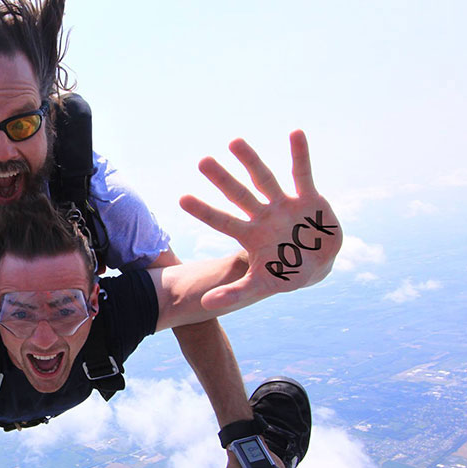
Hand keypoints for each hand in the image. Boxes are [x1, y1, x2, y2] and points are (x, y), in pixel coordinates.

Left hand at [180, 130, 341, 309]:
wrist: (317, 266)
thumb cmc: (284, 274)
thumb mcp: (260, 286)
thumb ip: (234, 293)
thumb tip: (205, 305)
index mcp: (249, 235)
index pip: (221, 221)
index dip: (203, 211)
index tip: (181, 199)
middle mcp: (263, 215)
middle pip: (239, 195)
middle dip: (222, 179)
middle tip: (201, 161)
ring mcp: (284, 205)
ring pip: (264, 179)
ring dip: (251, 161)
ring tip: (234, 142)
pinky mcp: (308, 198)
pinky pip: (303, 174)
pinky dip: (300, 155)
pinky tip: (295, 133)